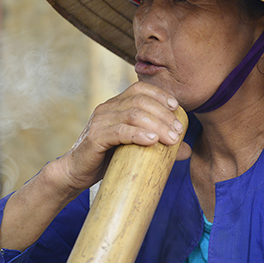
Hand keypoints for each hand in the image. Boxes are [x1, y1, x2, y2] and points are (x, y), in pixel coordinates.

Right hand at [54, 81, 189, 194]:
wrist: (76, 172)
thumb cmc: (107, 159)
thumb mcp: (135, 148)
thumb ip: (159, 145)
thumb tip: (187, 150)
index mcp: (115, 105)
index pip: (140, 89)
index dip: (160, 95)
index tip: (177, 108)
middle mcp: (107, 108)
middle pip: (140, 102)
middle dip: (163, 114)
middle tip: (178, 131)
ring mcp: (100, 121)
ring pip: (133, 114)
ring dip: (156, 124)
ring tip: (171, 138)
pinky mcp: (96, 137)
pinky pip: (120, 131)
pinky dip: (138, 134)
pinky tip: (152, 140)